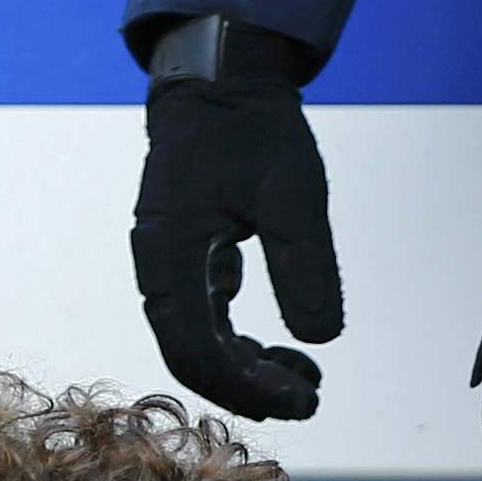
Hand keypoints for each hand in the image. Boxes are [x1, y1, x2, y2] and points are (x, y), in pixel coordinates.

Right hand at [131, 26, 342, 423]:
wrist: (220, 80)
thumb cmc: (252, 129)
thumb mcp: (293, 193)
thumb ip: (305, 266)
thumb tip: (322, 339)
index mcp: (173, 254)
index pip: (198, 350)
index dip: (249, 388)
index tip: (302, 400)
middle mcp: (159, 269)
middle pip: (193, 358)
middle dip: (250, 389)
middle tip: (311, 398)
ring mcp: (168, 266)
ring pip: (198, 344)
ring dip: (248, 371)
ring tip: (304, 377)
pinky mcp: (185, 259)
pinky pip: (204, 320)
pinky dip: (240, 344)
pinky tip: (281, 346)